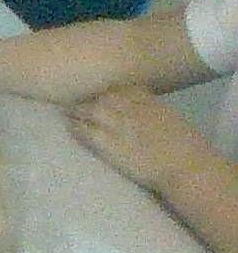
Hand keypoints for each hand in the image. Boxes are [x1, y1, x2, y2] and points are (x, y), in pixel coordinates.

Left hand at [68, 86, 212, 193]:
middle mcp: (132, 109)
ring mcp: (120, 125)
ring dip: (78, 111)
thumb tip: (144, 111)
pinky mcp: (110, 144)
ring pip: (91, 111)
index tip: (98, 93)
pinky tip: (69, 127)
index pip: (123, 88)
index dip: (108, 91)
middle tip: (75, 102)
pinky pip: (87, 132)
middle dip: (89, 98)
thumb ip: (154, 112)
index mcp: (150, 102)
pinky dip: (77, 128)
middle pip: (104, 97)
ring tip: (67, 113)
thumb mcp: (171, 119)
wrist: (185, 164)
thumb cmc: (186, 146)